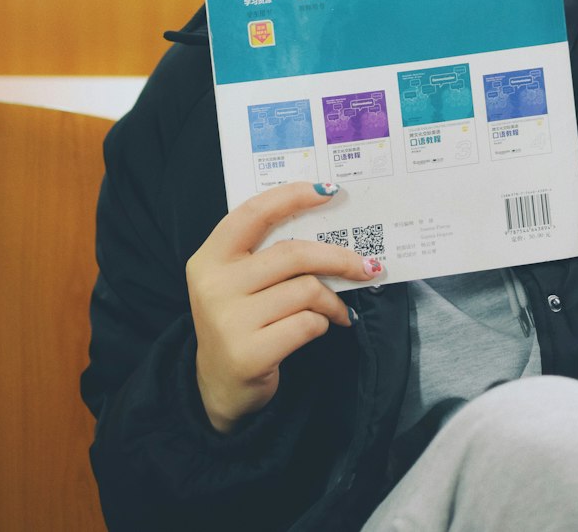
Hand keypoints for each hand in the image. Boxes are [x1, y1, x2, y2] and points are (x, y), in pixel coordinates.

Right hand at [187, 182, 381, 433]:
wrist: (218, 386)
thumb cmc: (240, 321)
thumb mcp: (238, 281)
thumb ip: (266, 253)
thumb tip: (328, 225)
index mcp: (210, 258)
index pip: (253, 213)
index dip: (292, 197)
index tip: (329, 191)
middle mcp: (214, 286)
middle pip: (292, 254)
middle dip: (338, 257)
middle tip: (367, 265)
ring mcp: (229, 321)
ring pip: (306, 290)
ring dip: (333, 299)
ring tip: (340, 309)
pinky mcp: (249, 354)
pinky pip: (307, 324)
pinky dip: (323, 323)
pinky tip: (322, 327)